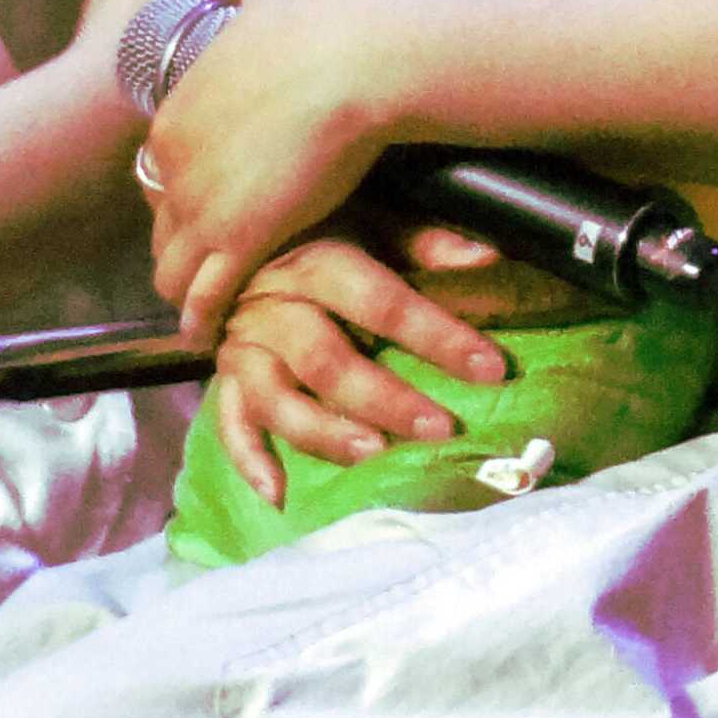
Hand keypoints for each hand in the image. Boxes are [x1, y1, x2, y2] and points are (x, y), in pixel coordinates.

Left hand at [147, 0, 399, 338]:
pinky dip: (201, 320)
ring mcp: (202, 206)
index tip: (208, 200)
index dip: (186, 187)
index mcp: (176, 112)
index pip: (164, 166)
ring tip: (199, 307)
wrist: (354, 61)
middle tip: (206, 258)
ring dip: (183, 288)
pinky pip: (204, 297)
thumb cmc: (323, 25)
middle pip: (161, 220)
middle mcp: (173, 162)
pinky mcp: (238, 241)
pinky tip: (204, 335)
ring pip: (170, 267)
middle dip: (179, 240)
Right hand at [201, 229, 519, 505]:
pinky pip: (230, 424)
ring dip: (325, 432)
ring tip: (372, 454)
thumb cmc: (322, 234)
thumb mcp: (373, 223)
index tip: (491, 368)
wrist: (236, 237)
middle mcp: (274, 308)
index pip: (385, 304)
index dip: (439, 337)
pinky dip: (251, 460)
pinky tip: (278, 493)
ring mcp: (243, 348)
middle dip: (387, 399)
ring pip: (277, 399)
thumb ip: (426, 244)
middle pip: (329, 361)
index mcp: (318, 264)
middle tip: (440, 428)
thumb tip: (486, 259)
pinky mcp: (226, 379)